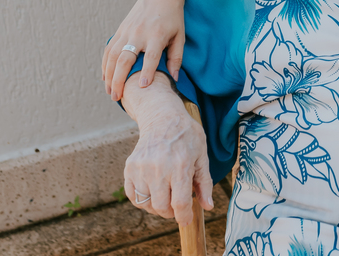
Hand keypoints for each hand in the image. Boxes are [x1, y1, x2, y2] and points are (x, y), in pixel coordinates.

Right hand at [103, 0, 185, 101]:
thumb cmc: (173, 17)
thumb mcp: (180, 36)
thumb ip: (176, 57)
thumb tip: (174, 79)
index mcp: (156, 34)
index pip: (151, 56)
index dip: (147, 72)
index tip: (143, 87)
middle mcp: (139, 33)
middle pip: (125, 59)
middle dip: (119, 79)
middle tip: (117, 97)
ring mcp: (127, 31)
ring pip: (113, 56)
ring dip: (109, 75)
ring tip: (110, 92)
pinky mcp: (120, 30)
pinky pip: (109, 49)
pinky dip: (105, 64)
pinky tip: (105, 76)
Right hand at [124, 97, 214, 223]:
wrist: (163, 118)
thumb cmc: (186, 136)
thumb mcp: (202, 156)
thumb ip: (204, 183)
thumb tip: (208, 206)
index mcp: (180, 166)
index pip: (180, 203)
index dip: (184, 216)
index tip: (186, 220)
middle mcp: (158, 168)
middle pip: (161, 207)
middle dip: (171, 213)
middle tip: (176, 206)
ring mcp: (141, 168)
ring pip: (146, 204)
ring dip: (156, 206)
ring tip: (165, 196)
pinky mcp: (130, 168)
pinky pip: (133, 196)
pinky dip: (142, 200)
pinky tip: (152, 192)